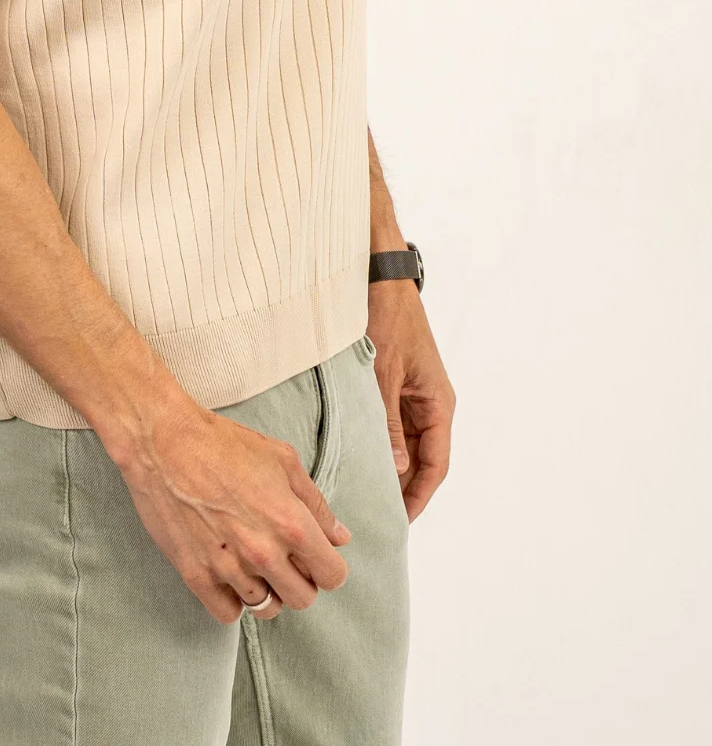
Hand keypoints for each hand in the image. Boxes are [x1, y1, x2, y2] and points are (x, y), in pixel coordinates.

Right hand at [113, 397, 352, 623]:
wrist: (163, 441)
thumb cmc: (223, 444)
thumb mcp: (282, 460)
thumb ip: (316, 503)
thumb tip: (339, 537)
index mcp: (291, 523)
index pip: (332, 576)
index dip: (327, 566)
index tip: (315, 556)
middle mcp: (263, 552)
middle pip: (303, 598)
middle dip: (301, 579)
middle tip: (284, 556)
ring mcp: (228, 568)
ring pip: (267, 608)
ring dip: (267, 588)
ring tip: (253, 561)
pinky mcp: (196, 575)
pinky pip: (229, 614)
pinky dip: (233, 599)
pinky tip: (230, 573)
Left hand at [367, 280, 454, 520]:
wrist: (378, 275)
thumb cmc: (387, 317)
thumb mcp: (383, 373)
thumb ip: (387, 422)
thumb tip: (394, 468)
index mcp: (438, 404)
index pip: (436, 465)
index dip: (419, 496)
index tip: (399, 521)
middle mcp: (429, 403)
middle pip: (421, 458)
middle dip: (401, 486)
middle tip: (374, 514)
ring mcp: (412, 394)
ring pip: (404, 443)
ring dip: (388, 465)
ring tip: (363, 492)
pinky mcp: (394, 383)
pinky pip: (390, 423)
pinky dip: (378, 441)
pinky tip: (357, 456)